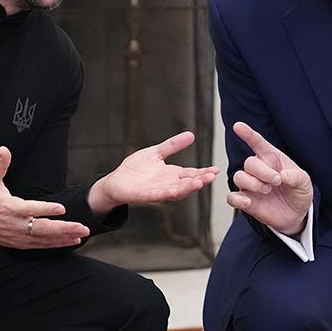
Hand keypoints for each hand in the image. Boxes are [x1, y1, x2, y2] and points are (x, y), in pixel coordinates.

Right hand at [0, 146, 89, 248]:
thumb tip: (4, 149)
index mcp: (10, 208)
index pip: (31, 209)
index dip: (46, 209)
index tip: (62, 208)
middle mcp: (16, 224)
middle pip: (43, 229)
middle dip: (64, 229)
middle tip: (82, 227)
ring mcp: (18, 236)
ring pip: (44, 239)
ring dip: (64, 238)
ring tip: (82, 235)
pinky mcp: (19, 243)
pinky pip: (41, 245)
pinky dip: (56, 244)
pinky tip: (71, 241)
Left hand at [88, 131, 218, 215]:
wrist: (115, 182)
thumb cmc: (135, 169)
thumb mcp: (156, 152)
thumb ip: (173, 145)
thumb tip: (191, 135)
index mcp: (172, 174)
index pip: (192, 174)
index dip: (204, 172)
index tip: (216, 169)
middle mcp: (169, 184)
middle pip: (189, 183)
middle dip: (201, 180)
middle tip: (213, 175)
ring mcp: (159, 190)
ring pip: (178, 191)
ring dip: (190, 187)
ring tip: (201, 182)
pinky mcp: (148, 195)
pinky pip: (162, 194)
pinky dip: (172, 192)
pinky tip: (179, 188)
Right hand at [226, 121, 312, 234]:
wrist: (296, 214)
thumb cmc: (298, 192)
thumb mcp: (304, 182)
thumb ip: (297, 176)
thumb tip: (283, 175)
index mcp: (271, 158)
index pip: (257, 143)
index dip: (247, 134)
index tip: (237, 126)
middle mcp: (258, 169)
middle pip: (249, 162)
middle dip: (263, 172)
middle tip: (277, 181)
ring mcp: (250, 185)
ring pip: (239, 177)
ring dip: (253, 184)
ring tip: (267, 191)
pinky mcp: (245, 200)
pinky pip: (231, 197)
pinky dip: (237, 199)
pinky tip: (248, 202)